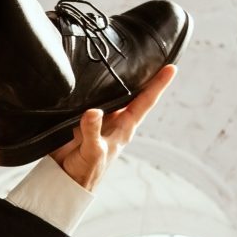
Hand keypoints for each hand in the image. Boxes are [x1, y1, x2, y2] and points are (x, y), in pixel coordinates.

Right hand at [50, 63, 177, 190]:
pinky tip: (88, 78)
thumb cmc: (86, 171)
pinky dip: (88, 90)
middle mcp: (114, 120)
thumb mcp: (93, 152)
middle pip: (130, 93)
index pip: (145, 102)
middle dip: (140, 76)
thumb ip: (92, 131)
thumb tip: (94, 111)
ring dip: (113, 81)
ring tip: (120, 60)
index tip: (171, 68)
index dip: (158, 85)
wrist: (64, 181)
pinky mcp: (80, 120)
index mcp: (123, 127)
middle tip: (148, 55)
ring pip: (109, 95)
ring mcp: (98, 120)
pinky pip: (87, 100)